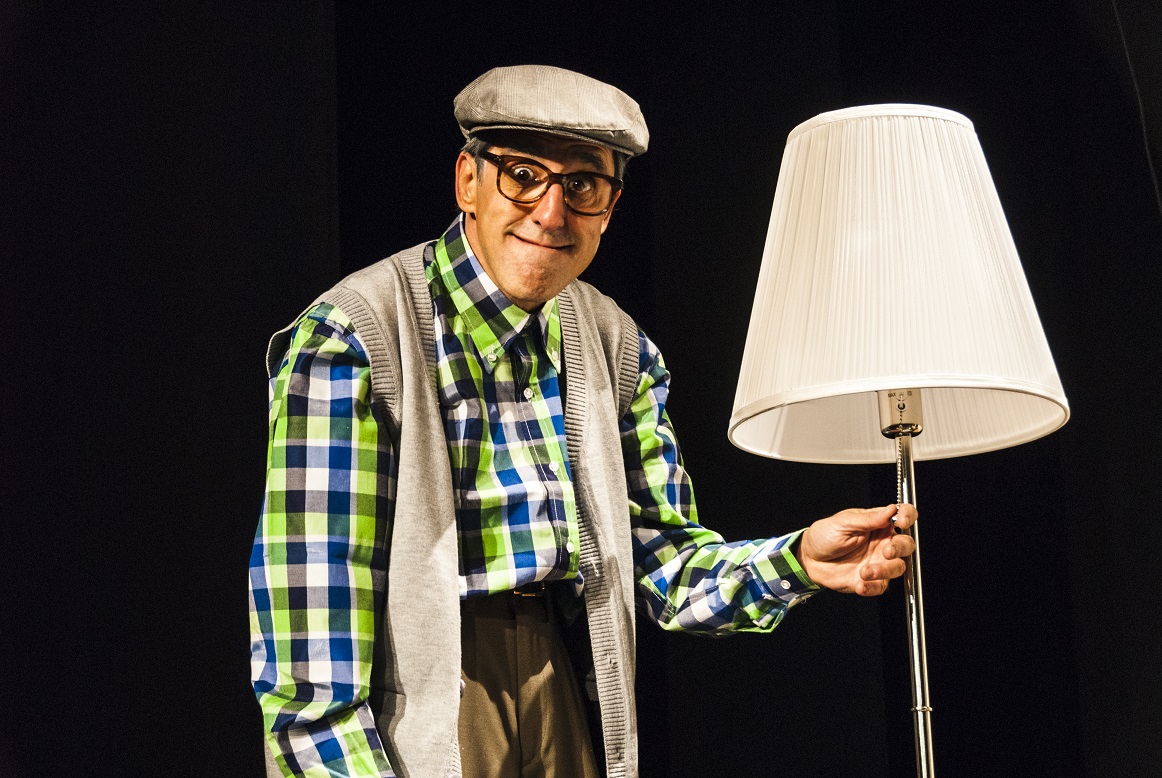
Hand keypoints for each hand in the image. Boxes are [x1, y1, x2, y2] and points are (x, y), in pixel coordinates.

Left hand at [796, 504, 916, 595]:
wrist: (809, 559)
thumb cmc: (825, 536)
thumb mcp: (844, 522)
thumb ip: (868, 519)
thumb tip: (891, 509)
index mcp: (879, 524)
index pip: (903, 515)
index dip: (908, 516)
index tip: (901, 521)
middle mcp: (883, 543)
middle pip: (906, 544)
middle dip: (900, 548)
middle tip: (886, 551)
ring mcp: (879, 562)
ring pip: (898, 567)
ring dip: (885, 570)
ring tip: (865, 571)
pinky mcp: (872, 580)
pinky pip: (881, 586)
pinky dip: (873, 586)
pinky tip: (861, 584)